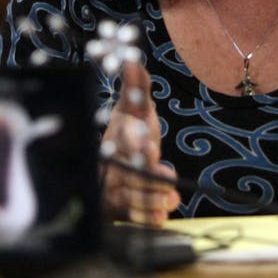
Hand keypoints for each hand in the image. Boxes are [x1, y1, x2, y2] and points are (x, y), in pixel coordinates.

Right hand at [101, 60, 180, 224]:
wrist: (106, 173)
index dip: (135, 144)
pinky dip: (149, 217)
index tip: (150, 145)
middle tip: (167, 178)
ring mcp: (116, 188)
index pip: (124, 141)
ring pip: (132, 197)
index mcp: (116, 138)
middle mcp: (113, 164)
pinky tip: (164, 215)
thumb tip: (132, 59)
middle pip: (128, 172)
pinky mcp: (122, 210)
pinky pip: (135, 217)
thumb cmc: (126, 136)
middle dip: (147, 175)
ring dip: (153, 198)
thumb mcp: (132, 112)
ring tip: (171, 197)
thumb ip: (135, 89)